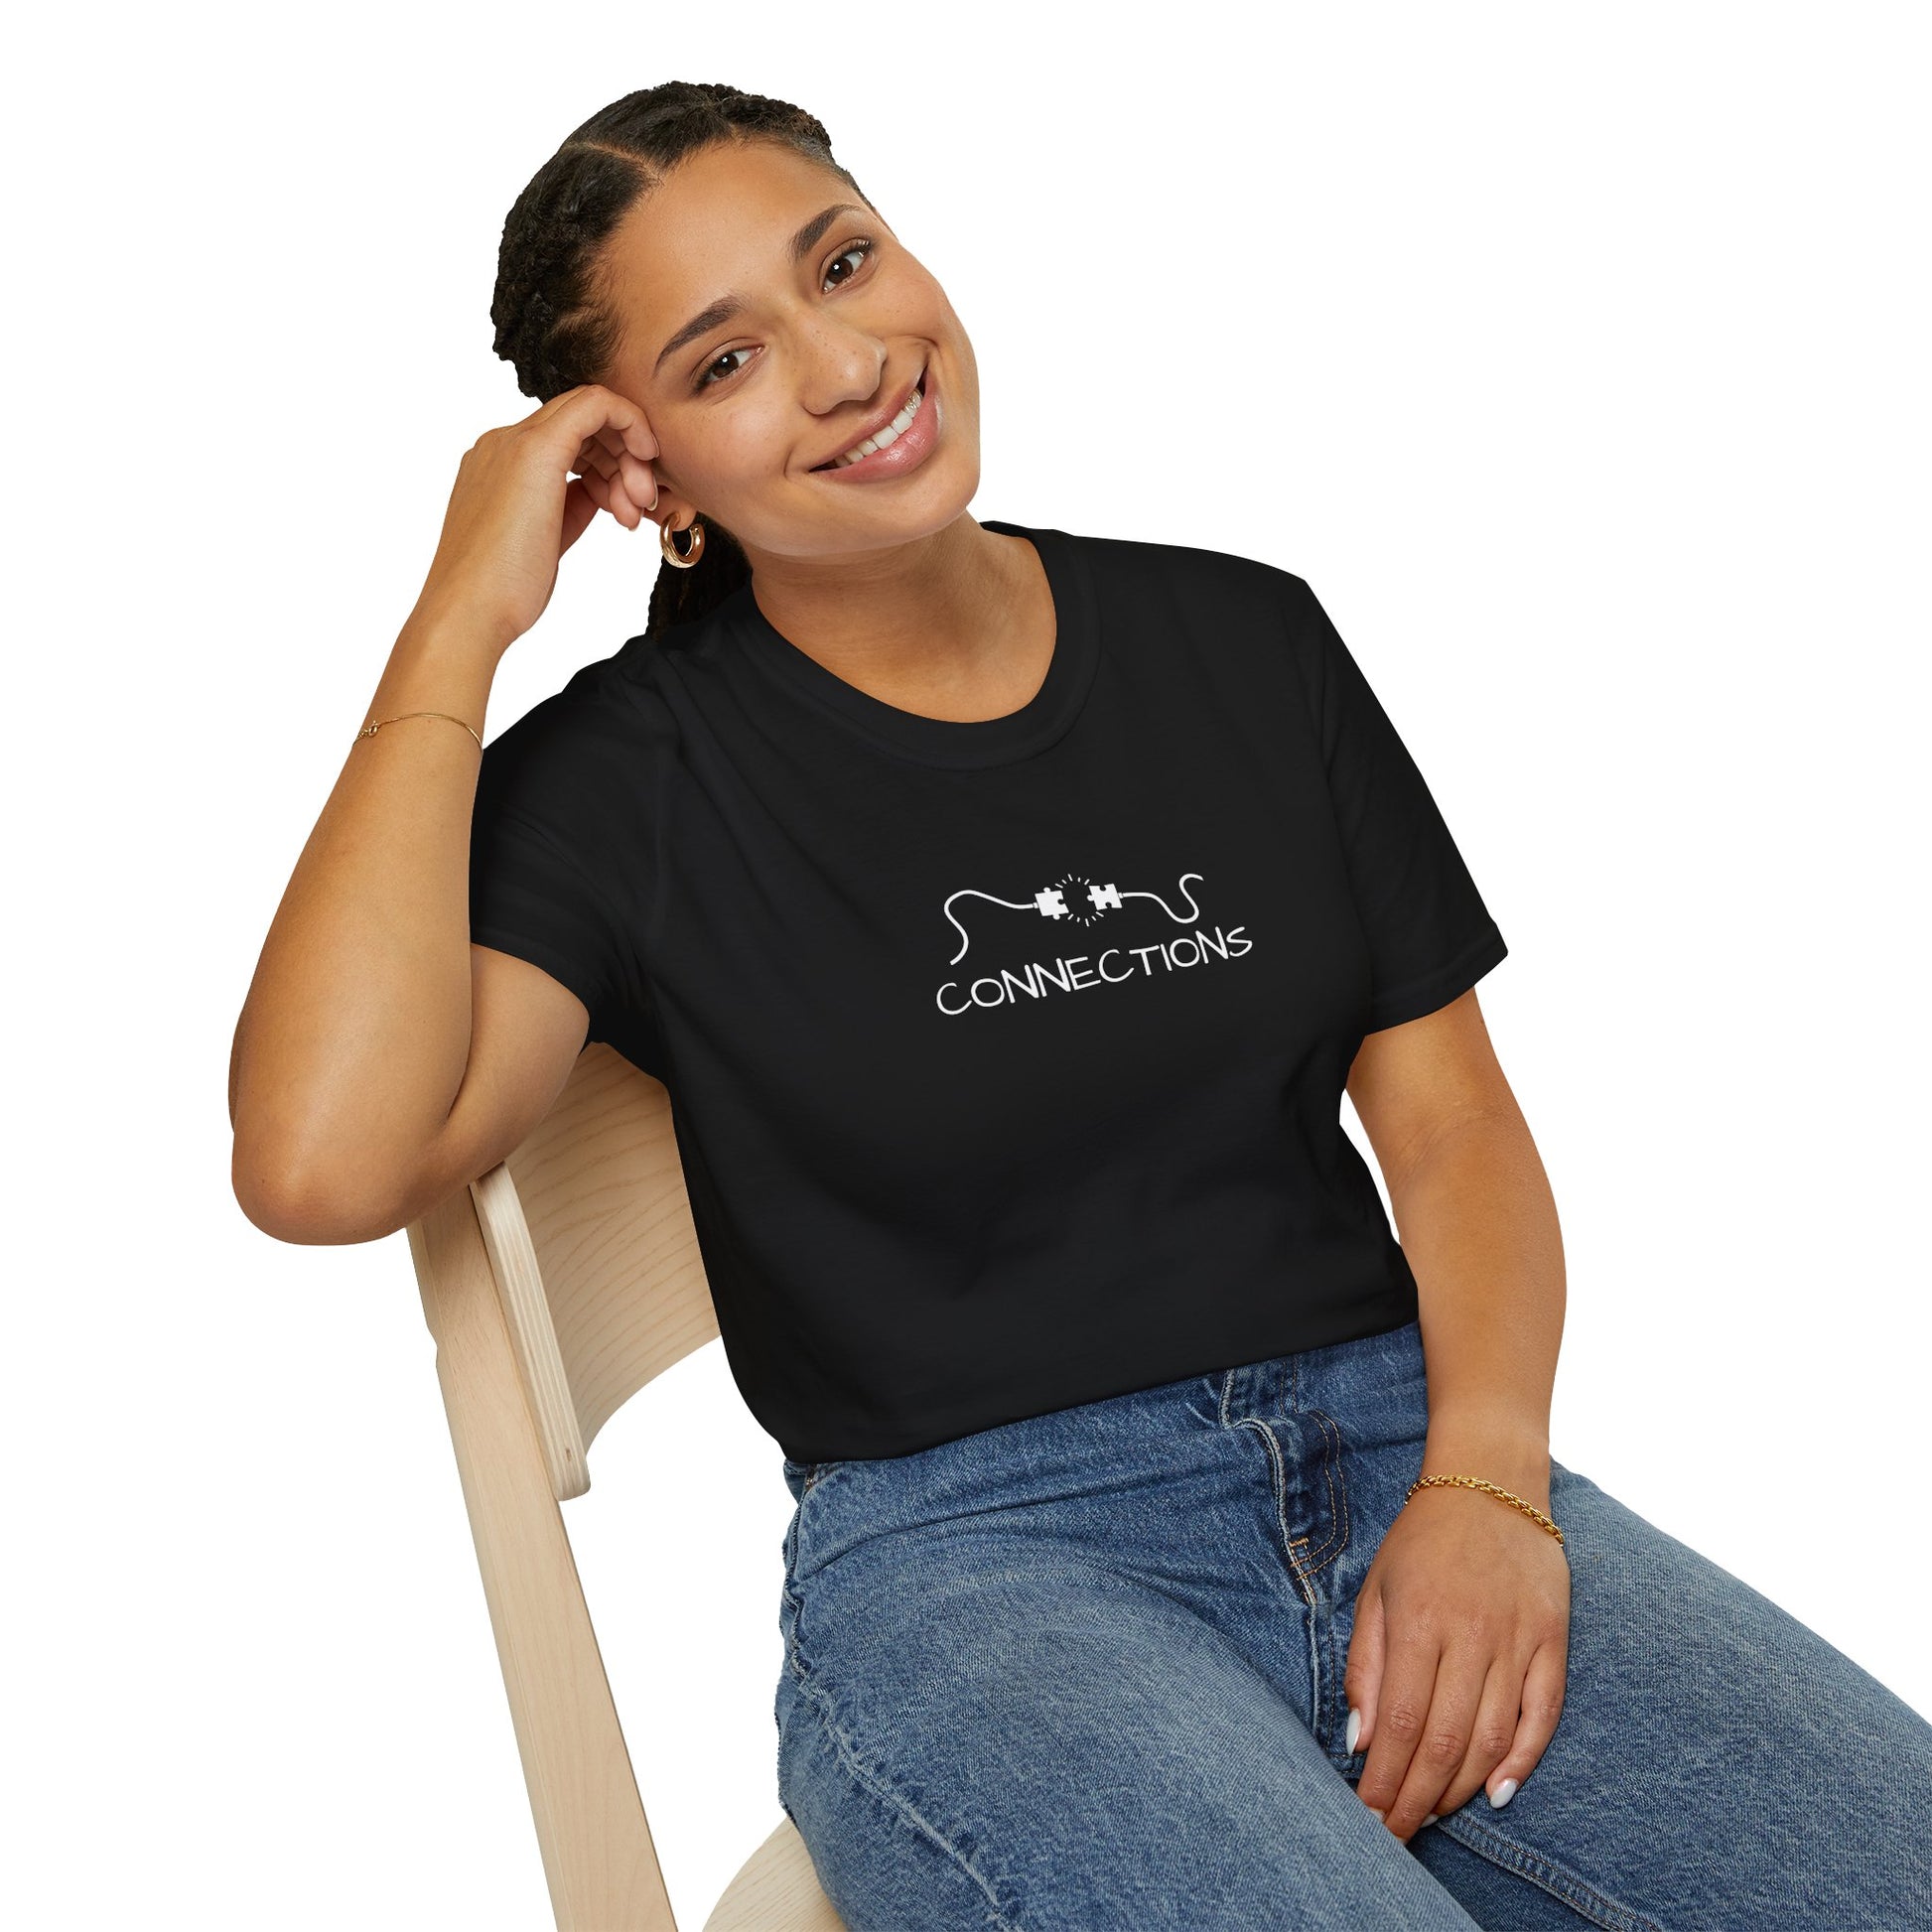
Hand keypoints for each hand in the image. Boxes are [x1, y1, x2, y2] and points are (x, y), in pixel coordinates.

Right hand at [411, 383, 659, 658]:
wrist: (470, 610)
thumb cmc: (503, 590)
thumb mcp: (547, 537)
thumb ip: (570, 504)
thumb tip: (601, 491)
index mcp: (499, 464)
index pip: (566, 439)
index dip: (607, 464)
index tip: (627, 502)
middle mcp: (502, 443)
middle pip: (581, 424)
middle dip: (623, 459)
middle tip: (641, 506)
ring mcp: (514, 442)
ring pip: (591, 413)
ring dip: (628, 457)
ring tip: (634, 512)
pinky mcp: (535, 449)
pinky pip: (596, 405)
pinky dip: (631, 424)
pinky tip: (645, 458)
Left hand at [1343, 1479, 1570, 1839]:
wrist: (1490, 1483)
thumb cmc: (1422, 1541)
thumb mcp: (1376, 1590)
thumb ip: (1366, 1666)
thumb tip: (1361, 1740)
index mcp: (1419, 1621)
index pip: (1401, 1723)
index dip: (1385, 1780)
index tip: (1368, 1817)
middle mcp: (1471, 1634)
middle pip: (1445, 1741)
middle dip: (1417, 1799)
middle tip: (1397, 1834)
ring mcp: (1517, 1638)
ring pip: (1493, 1738)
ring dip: (1461, 1788)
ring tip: (1433, 1814)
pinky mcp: (1553, 1639)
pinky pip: (1543, 1714)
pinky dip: (1523, 1760)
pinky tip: (1497, 1792)